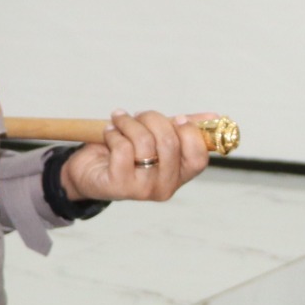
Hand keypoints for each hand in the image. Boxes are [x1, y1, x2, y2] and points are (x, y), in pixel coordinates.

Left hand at [60, 110, 212, 203]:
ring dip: (128, 122)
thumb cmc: (127, 152)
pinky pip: (123, 149)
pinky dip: (113, 133)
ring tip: (119, 119)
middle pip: (170, 143)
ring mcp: (143, 189)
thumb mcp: (157, 137)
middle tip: (139, 115)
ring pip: (144, 143)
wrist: (89, 170)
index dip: (190, 133)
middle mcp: (165, 186)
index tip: (177, 118)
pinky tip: (108, 133)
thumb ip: (184, 128)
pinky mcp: (120, 187)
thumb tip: (215, 117)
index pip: (198, 157)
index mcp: (180, 174)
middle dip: (152, 118)